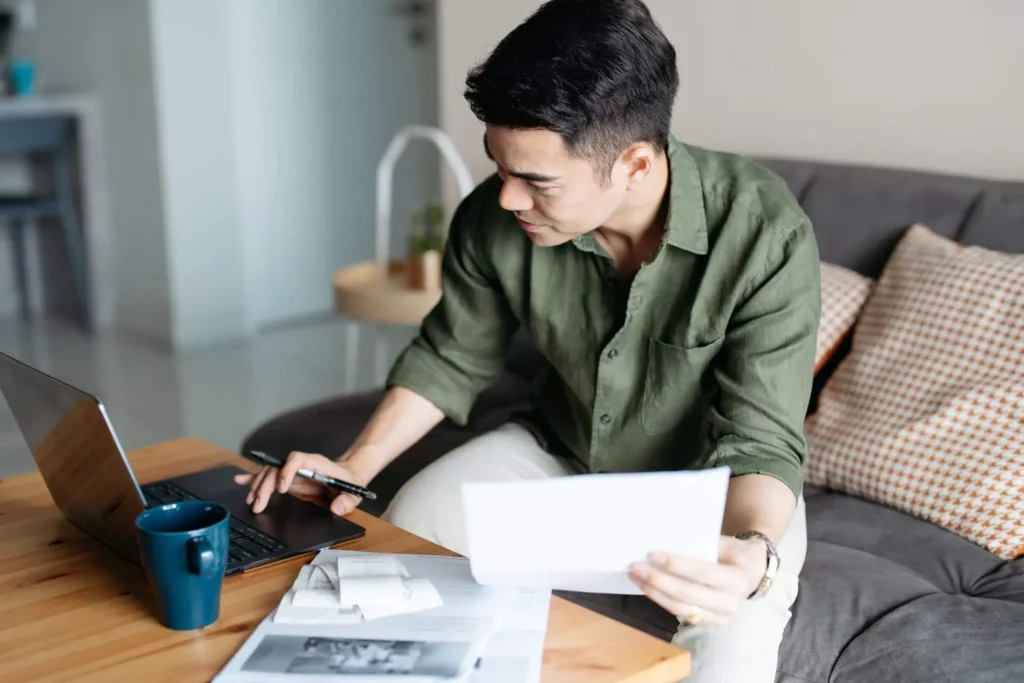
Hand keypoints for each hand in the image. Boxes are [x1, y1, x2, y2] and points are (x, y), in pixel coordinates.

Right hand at [233, 451, 368, 515]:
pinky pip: (269, 476)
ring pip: (269, 472)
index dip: (287, 471)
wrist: (348, 476)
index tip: (282, 489)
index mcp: (316, 463)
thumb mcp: (354, 492)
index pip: (296, 460)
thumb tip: (337, 508)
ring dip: (257, 485)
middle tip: (258, 505)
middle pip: (277, 468)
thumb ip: (347, 500)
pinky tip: (240, 480)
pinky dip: (254, 478)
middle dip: (265, 486)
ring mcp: (293, 470)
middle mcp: (300, 464)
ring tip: (250, 501)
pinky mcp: (288, 478)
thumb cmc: (350, 482)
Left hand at [628, 535, 767, 627]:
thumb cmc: (734, 553)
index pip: (703, 574)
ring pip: (680, 608)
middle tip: (636, 567)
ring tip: (636, 576)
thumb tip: (667, 541)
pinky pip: (680, 614)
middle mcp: (730, 604)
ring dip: (654, 592)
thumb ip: (701, 544)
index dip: (677, 565)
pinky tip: (646, 587)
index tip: (653, 555)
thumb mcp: (726, 543)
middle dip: (658, 580)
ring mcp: (720, 619)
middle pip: (687, 594)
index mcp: (737, 580)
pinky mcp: (708, 625)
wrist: (750, 573)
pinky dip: (660, 600)